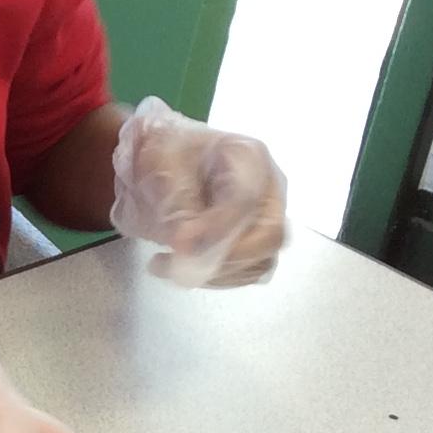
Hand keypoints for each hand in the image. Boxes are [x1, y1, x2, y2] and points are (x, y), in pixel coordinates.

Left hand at [110, 97, 286, 287]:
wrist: (166, 164)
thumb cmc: (167, 154)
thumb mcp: (163, 163)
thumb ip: (177, 200)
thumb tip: (185, 244)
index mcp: (250, 157)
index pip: (247, 199)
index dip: (216, 228)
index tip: (179, 245)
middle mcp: (269, 190)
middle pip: (269, 236)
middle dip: (222, 257)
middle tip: (175, 262)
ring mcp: (267, 218)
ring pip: (261, 261)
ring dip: (214, 273)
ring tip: (165, 264)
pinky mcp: (256, 243)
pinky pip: (247, 272)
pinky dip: (214, 279)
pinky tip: (178, 268)